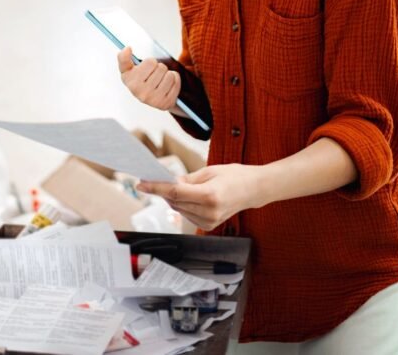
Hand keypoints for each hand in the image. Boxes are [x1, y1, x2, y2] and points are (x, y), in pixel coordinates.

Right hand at [117, 47, 179, 110]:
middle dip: (159, 67)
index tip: (136, 54)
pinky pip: (176, 82)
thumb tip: (127, 48)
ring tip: (161, 79)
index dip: (144, 59)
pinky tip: (167, 85)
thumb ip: (124, 58)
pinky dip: (175, 80)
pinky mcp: (165, 103)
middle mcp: (139, 92)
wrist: (151, 98)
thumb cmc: (139, 80)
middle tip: (154, 74)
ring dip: (167, 74)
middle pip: (160, 66)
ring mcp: (153, 99)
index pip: (147, 62)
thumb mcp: (128, 69)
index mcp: (129, 82)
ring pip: (169, 75)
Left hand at [137, 165, 259, 230]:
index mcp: (209, 196)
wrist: (255, 189)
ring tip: (179, 186)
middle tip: (158, 178)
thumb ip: (187, 180)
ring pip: (178, 209)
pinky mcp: (209, 226)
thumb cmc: (236, 176)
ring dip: (173, 198)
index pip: (175, 193)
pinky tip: (189, 197)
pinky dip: (182, 205)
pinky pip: (187, 215)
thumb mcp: (210, 171)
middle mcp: (209, 212)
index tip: (142, 184)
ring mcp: (210, 222)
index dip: (156, 188)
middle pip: (174, 202)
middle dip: (164, 191)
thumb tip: (168, 183)